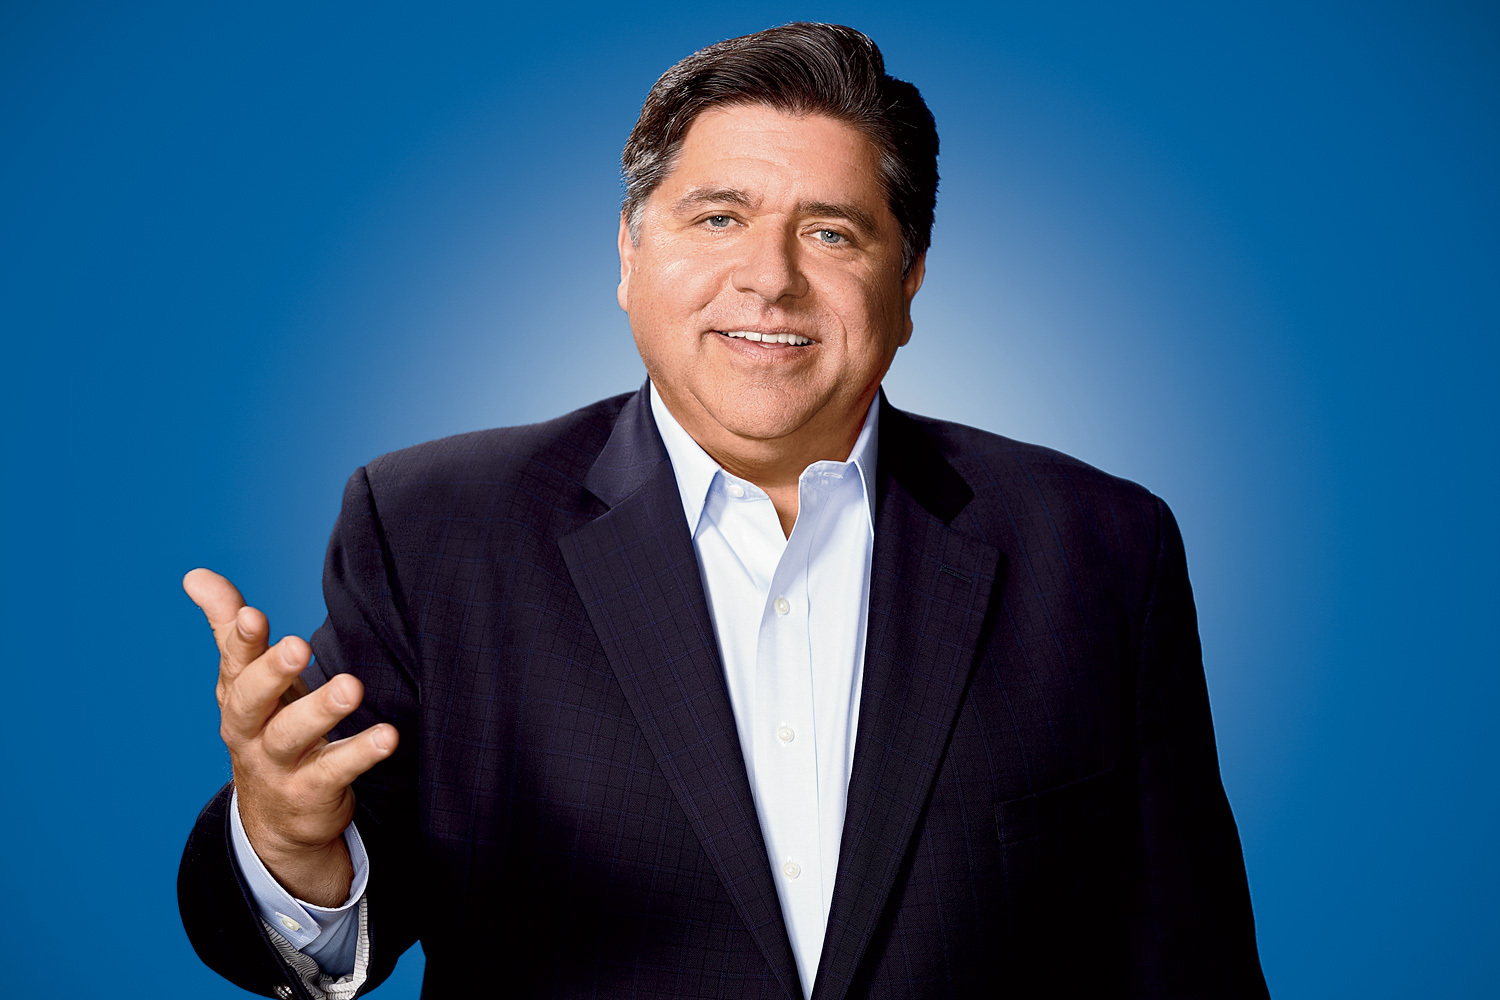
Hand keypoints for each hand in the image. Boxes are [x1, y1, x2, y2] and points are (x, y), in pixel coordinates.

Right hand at [183, 568, 398, 905]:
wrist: (275, 815)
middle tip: (297, 646)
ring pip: (292, 736)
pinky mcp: (310, 792)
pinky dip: (360, 754)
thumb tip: (195, 575)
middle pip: (250, 701)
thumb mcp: (246, 679)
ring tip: (352, 687)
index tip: (252, 615)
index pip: (234, 663)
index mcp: (236, 695)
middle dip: (272, 673)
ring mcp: (278, 764)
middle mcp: (249, 730)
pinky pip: (334, 772)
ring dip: (320, 710)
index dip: (241, 640)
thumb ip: (230, 627)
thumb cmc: (266, 725)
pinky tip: (387, 736)